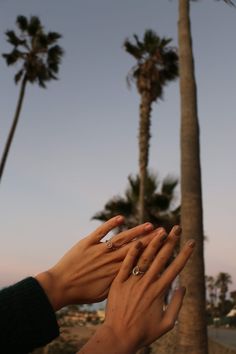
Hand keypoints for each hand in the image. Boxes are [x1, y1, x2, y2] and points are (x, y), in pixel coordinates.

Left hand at [35, 216, 162, 310]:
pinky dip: (110, 224)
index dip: (152, 252)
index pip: (138, 259)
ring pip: (121, 238)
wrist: (60, 287)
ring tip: (149, 225)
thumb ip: (118, 283)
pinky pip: (101, 231)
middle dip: (150, 239)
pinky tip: (121, 218)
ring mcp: (99, 249)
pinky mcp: (87, 243)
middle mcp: (110, 259)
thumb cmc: (82, 294)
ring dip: (136, 231)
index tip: (164, 245)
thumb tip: (131, 278)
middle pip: (134, 247)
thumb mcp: (103, 294)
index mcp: (115, 272)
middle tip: (163, 231)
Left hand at [100, 226, 194, 352]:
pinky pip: (126, 264)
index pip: (175, 268)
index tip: (191, 242)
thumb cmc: (143, 332)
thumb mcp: (166, 323)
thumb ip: (176, 304)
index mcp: (159, 291)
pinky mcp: (118, 282)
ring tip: (161, 230)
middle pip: (161, 258)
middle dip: (171, 241)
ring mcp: (132, 281)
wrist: (118, 336)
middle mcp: (147, 283)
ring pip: (145, 257)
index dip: (184, 254)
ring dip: (154, 242)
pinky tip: (138, 240)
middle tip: (177, 228)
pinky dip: (132, 252)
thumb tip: (183, 286)